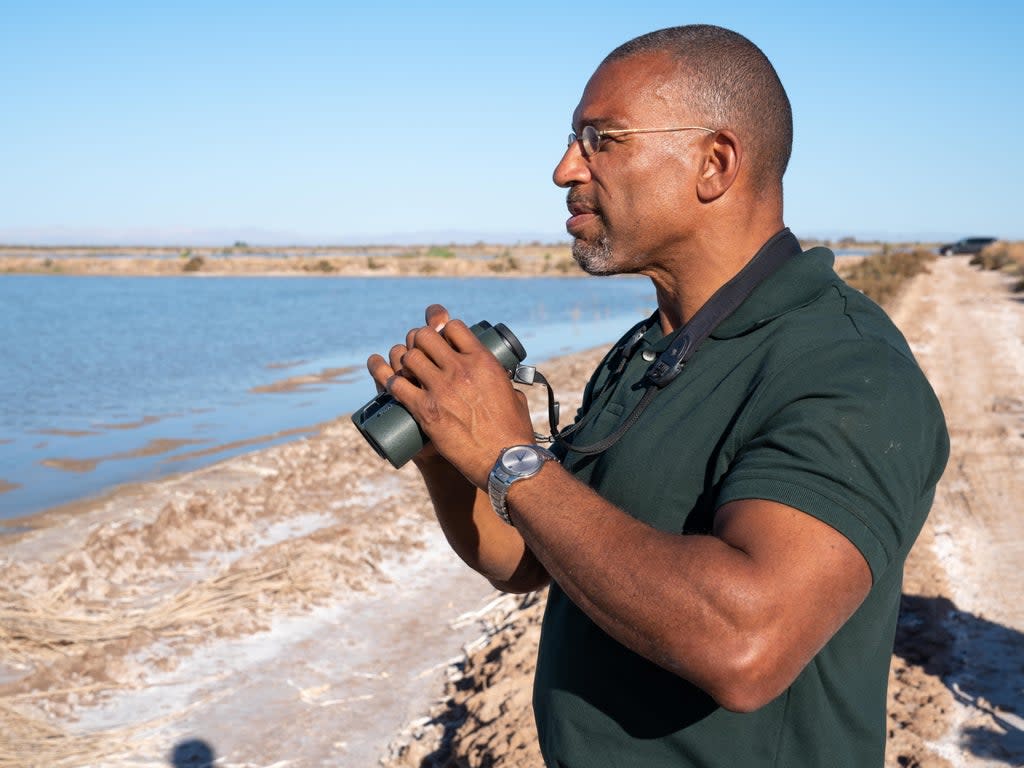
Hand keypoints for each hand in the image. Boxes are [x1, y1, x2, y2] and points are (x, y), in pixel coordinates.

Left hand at [381, 305, 534, 486]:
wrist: (505, 461)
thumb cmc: (513, 431)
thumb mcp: (513, 394)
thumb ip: (504, 381)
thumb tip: (501, 378)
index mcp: (483, 361)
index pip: (452, 327)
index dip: (441, 328)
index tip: (439, 337)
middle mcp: (460, 370)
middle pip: (425, 336)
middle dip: (418, 340)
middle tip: (418, 352)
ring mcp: (441, 389)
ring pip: (408, 357)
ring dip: (402, 360)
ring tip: (404, 368)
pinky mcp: (426, 411)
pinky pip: (397, 386)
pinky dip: (389, 381)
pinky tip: (390, 382)